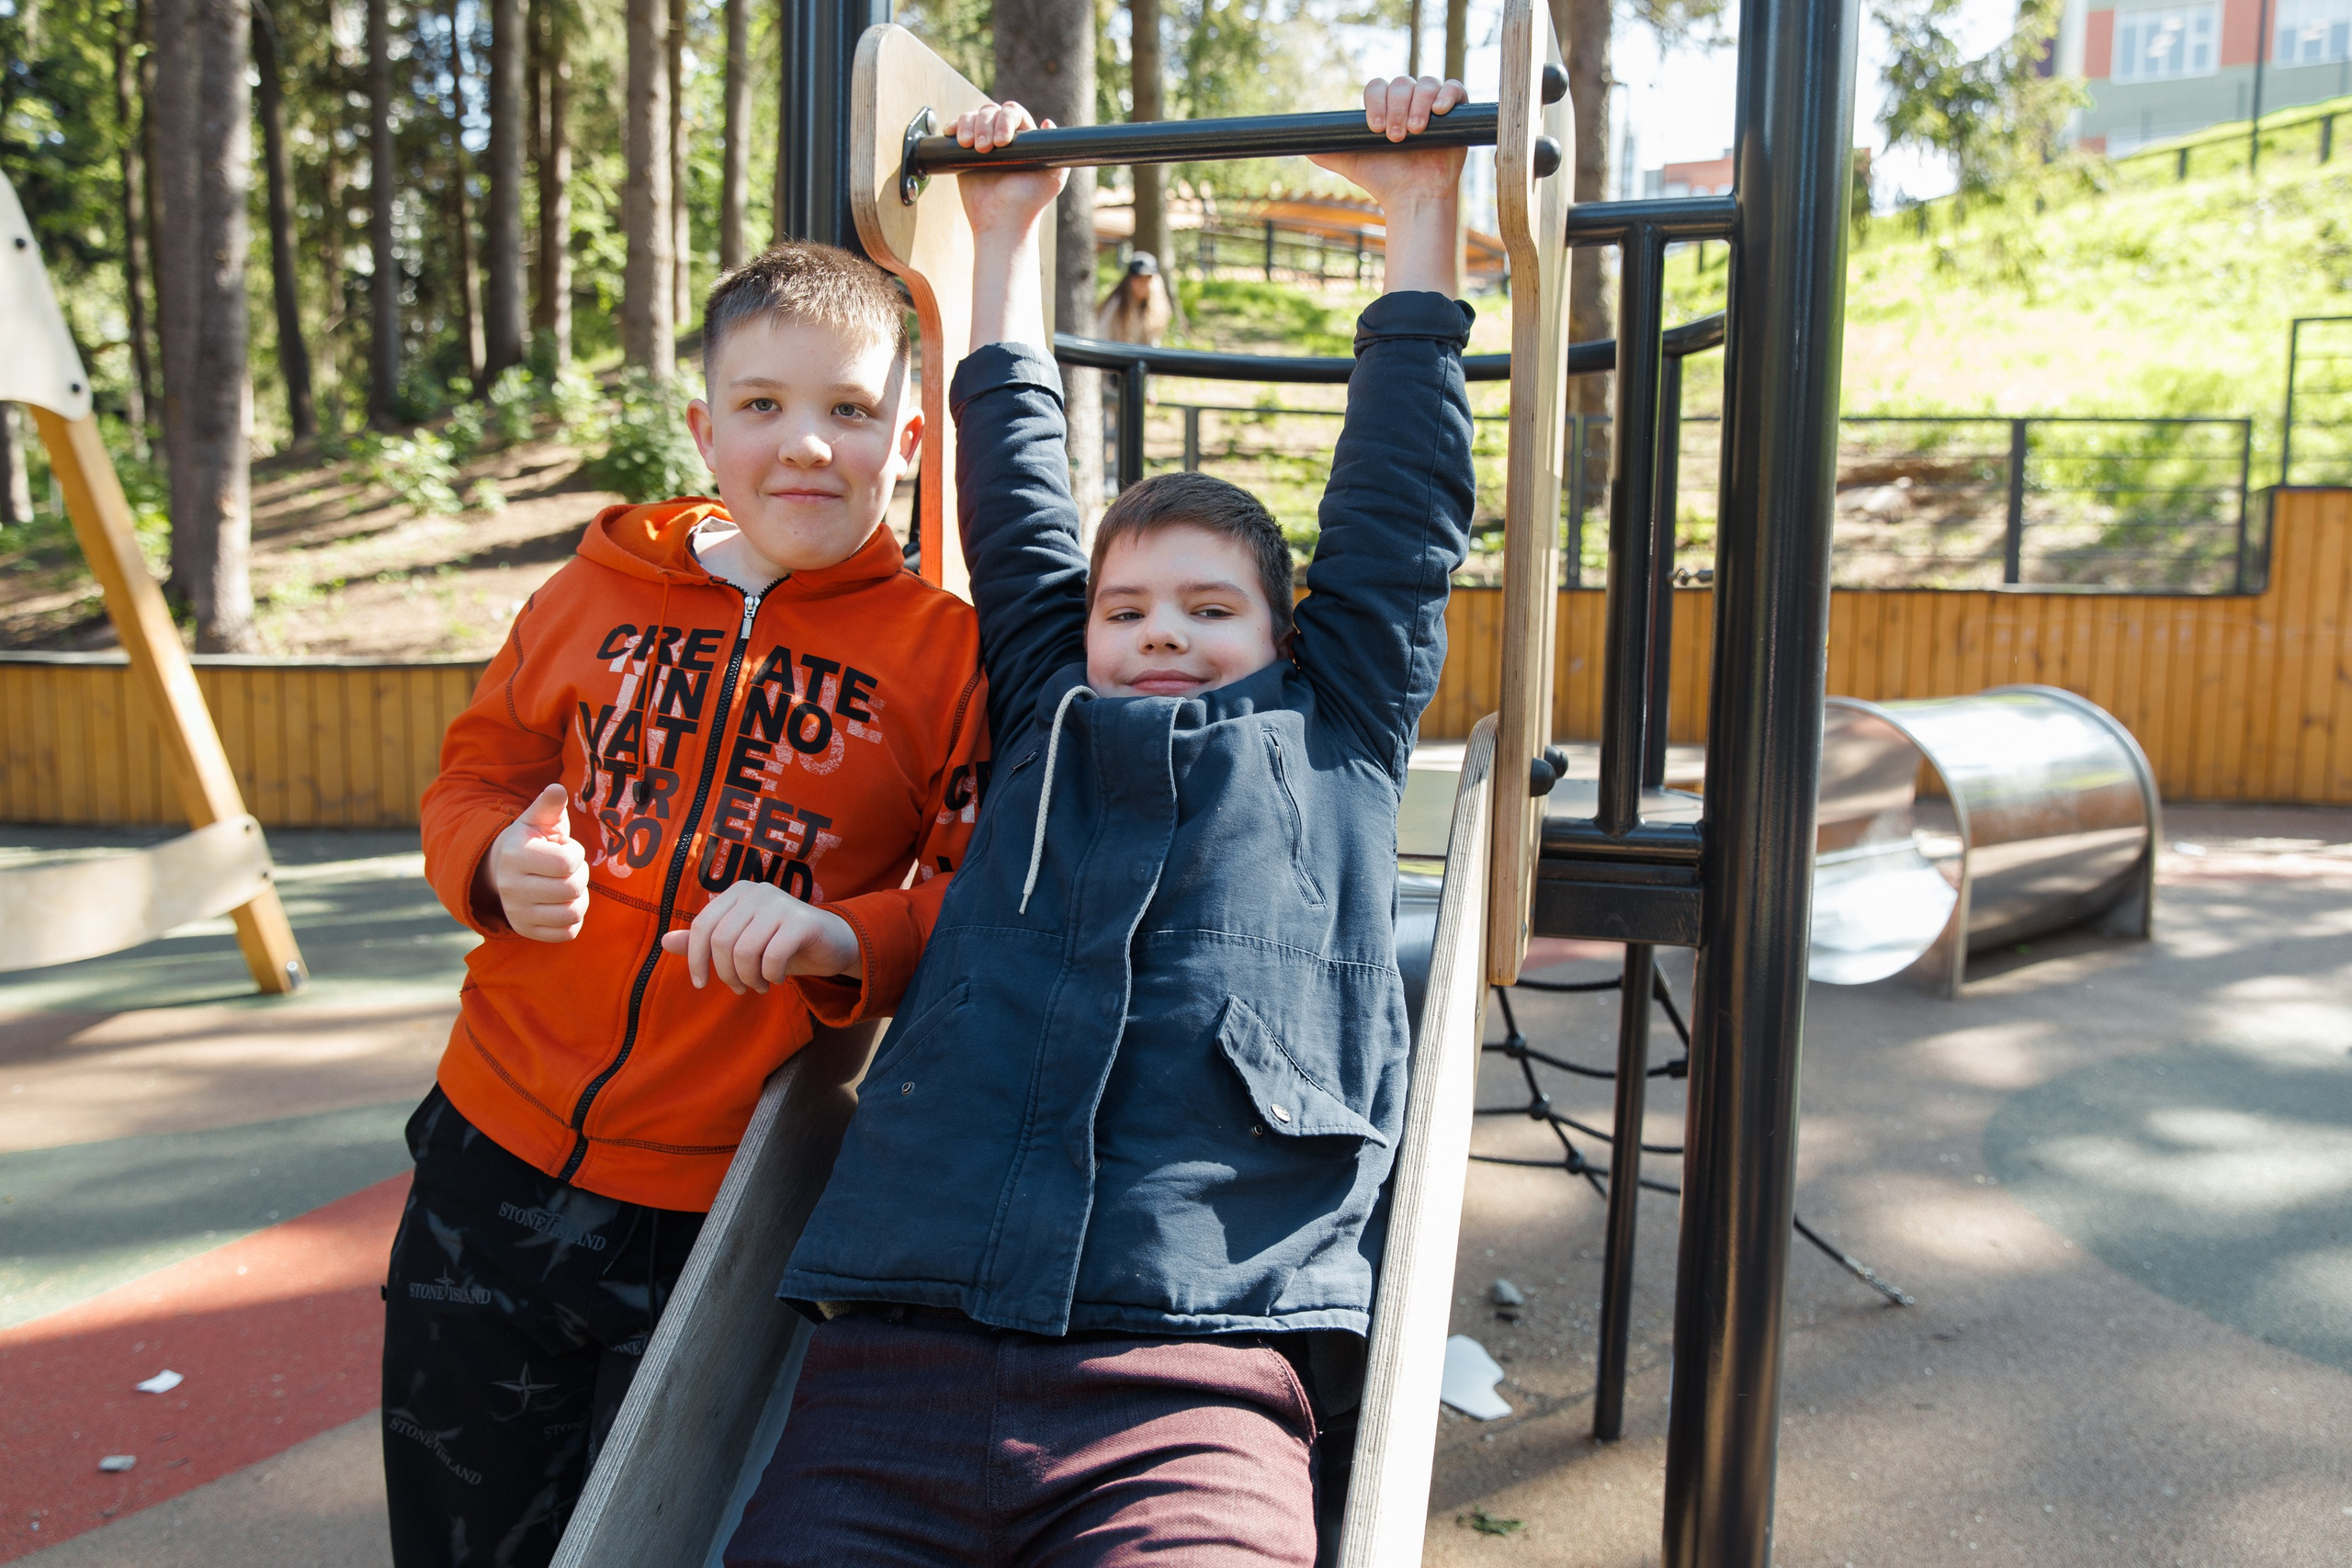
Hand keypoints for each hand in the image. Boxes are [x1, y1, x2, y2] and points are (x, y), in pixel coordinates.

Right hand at [485, 783, 589, 941]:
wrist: (505, 870)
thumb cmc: (532, 840)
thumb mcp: (538, 819)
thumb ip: (549, 805)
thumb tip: (557, 790)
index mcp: (515, 855)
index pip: (566, 863)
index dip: (576, 854)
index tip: (566, 849)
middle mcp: (511, 887)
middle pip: (571, 889)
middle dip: (580, 875)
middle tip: (568, 869)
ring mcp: (517, 912)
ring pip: (572, 914)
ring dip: (580, 898)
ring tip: (567, 885)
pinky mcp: (526, 930)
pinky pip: (567, 933)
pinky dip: (574, 919)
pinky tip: (564, 904)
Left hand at [659, 881, 859, 994]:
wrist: (830, 942)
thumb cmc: (779, 943)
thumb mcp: (740, 943)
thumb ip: (705, 941)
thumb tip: (665, 941)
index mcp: (737, 892)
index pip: (702, 926)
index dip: (695, 959)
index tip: (701, 984)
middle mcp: (756, 891)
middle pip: (722, 941)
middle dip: (727, 974)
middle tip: (740, 989)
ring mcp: (780, 903)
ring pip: (745, 951)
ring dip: (749, 978)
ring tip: (759, 985)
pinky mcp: (802, 921)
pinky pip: (773, 956)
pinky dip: (771, 975)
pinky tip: (777, 977)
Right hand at [953, 101, 1067, 244]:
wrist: (1002, 221)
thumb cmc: (1029, 202)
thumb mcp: (1053, 178)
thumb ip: (1058, 150)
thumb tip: (1047, 122)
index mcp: (1023, 138)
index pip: (1013, 112)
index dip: (1006, 119)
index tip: (1003, 142)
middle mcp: (1002, 138)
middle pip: (990, 111)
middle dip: (985, 125)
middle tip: (985, 149)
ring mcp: (981, 144)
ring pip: (971, 116)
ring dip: (968, 125)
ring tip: (969, 146)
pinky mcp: (962, 154)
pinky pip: (955, 129)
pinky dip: (952, 126)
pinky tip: (953, 135)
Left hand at [1310, 77, 1468, 298]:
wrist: (1413, 197)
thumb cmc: (1384, 179)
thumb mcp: (1350, 164)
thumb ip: (1327, 152)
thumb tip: (1301, 146)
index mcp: (1384, 107)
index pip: (1377, 87)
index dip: (1375, 101)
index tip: (1374, 127)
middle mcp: (1408, 101)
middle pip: (1401, 84)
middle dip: (1396, 108)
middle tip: (1395, 137)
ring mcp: (1432, 106)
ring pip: (1425, 84)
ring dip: (1418, 105)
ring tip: (1415, 131)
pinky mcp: (1457, 113)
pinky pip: (1454, 89)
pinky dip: (1446, 95)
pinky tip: (1439, 112)